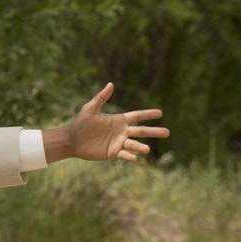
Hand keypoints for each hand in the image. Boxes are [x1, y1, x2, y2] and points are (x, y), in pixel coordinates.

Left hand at [43, 83, 169, 163]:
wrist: (72, 140)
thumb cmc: (81, 123)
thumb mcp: (90, 108)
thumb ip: (101, 97)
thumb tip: (111, 84)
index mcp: (119, 120)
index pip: (137, 116)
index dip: (148, 114)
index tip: (160, 112)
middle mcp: (122, 132)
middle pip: (141, 131)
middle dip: (154, 131)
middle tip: (168, 132)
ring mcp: (118, 143)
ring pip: (134, 144)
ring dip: (141, 146)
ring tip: (148, 149)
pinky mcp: (113, 153)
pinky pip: (124, 154)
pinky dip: (130, 156)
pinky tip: (135, 157)